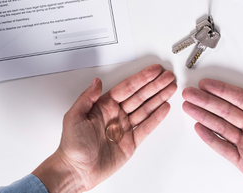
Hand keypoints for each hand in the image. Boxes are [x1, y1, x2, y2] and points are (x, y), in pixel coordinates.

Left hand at [33, 64, 176, 192]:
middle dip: (155, 85)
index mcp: (103, 106)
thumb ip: (87, 97)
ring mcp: (124, 128)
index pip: (127, 88)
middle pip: (140, 96)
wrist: (76, 171)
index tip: (153, 71)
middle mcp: (115, 115)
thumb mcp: (74, 117)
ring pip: (145, 109)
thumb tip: (97, 81)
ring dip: (159, 98)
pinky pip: (146, 127)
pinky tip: (164, 107)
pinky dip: (156, 117)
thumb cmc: (72, 146)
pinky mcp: (130, 142)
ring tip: (171, 88)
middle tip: (168, 76)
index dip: (141, 78)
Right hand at [182, 78, 242, 192]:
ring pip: (221, 127)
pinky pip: (224, 148)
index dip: (222, 91)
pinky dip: (211, 139)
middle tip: (190, 93)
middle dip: (207, 101)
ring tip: (189, 107)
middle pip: (226, 111)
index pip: (240, 99)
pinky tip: (200, 128)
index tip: (207, 83)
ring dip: (204, 116)